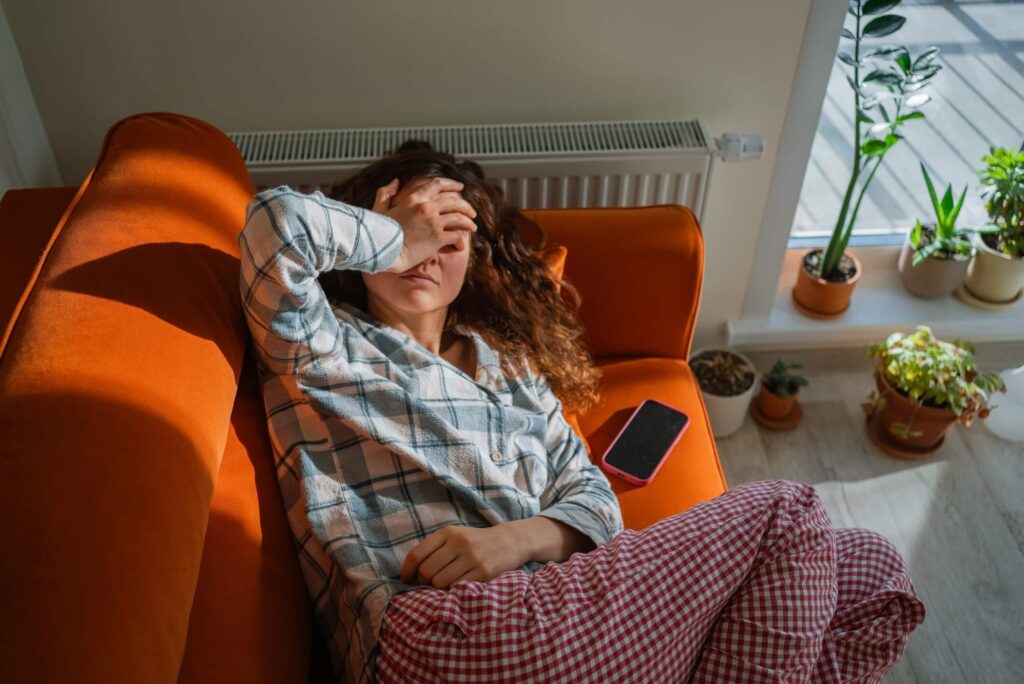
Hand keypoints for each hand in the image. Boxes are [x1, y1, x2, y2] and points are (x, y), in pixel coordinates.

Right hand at [372, 177, 477, 273]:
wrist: (382, 250)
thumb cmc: (378, 233)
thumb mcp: (379, 208)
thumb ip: (386, 193)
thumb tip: (395, 181)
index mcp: (413, 198)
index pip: (437, 185)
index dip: (451, 184)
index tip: (460, 187)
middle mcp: (426, 207)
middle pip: (454, 201)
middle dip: (465, 206)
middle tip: (471, 212)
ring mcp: (433, 222)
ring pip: (459, 217)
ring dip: (468, 222)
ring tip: (472, 226)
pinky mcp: (438, 238)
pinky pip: (456, 235)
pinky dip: (461, 240)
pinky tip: (461, 244)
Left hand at [400, 523, 529, 589]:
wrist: (510, 541)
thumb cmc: (476, 542)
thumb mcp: (455, 536)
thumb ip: (434, 548)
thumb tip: (411, 571)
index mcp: (447, 532)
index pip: (417, 554)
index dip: (407, 570)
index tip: (407, 579)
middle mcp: (458, 542)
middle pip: (426, 571)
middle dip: (424, 582)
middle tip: (429, 584)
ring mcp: (472, 557)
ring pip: (440, 582)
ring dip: (439, 588)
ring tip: (446, 584)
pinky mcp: (484, 571)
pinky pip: (457, 587)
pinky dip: (453, 591)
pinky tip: (457, 586)